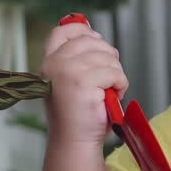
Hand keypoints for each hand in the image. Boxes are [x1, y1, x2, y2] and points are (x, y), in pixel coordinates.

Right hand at [40, 20, 127, 146]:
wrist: (75, 140)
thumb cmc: (80, 112)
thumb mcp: (75, 79)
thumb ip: (80, 58)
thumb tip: (95, 35)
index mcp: (49, 60)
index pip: (64, 30)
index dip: (84, 30)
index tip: (99, 42)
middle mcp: (54, 63)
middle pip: (92, 41)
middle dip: (109, 57)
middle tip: (109, 77)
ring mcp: (66, 70)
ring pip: (107, 57)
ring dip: (117, 74)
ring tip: (109, 90)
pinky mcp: (81, 81)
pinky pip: (114, 73)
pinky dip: (121, 84)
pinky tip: (113, 96)